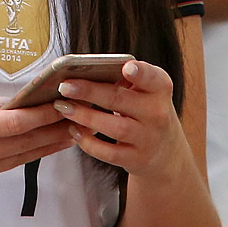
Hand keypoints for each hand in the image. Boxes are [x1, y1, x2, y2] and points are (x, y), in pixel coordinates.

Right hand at [0, 92, 75, 210]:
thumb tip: (3, 104)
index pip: (14, 122)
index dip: (42, 114)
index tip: (60, 104)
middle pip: (24, 144)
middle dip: (53, 131)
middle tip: (78, 120)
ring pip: (18, 160)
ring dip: (45, 147)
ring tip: (68, 136)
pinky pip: (0, 168)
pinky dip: (20, 157)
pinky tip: (34, 148)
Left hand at [52, 60, 184, 178]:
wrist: (164, 151)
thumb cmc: (144, 110)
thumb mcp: (143, 90)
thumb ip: (122, 79)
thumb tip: (81, 73)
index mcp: (159, 89)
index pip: (153, 78)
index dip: (141, 73)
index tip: (126, 67)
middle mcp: (157, 113)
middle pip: (121, 100)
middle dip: (90, 92)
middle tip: (64, 86)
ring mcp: (147, 138)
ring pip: (115, 127)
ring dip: (85, 116)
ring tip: (63, 107)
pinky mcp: (135, 159)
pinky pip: (109, 153)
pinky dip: (88, 142)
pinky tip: (73, 129)